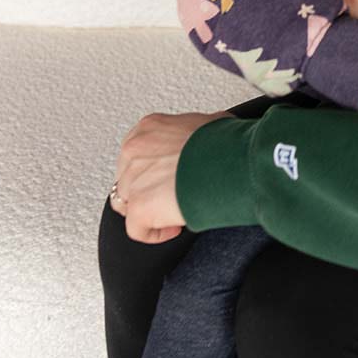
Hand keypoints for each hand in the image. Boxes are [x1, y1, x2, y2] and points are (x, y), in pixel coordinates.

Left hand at [110, 110, 234, 243]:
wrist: (230, 160)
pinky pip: (137, 230)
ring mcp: (134, 179)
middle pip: (126, 179)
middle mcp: (135, 150)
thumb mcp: (209, 123)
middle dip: (146, 191)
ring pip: (128, 204)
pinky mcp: (140, 206)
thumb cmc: (226, 143)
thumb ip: (194, 131)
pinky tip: (174, 227)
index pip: (134, 154)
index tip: (164, 178)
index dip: (150, 170)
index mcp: (149, 128)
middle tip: (169, 197)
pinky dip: (155, 234)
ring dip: (149, 211)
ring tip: (173, 213)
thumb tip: (207, 135)